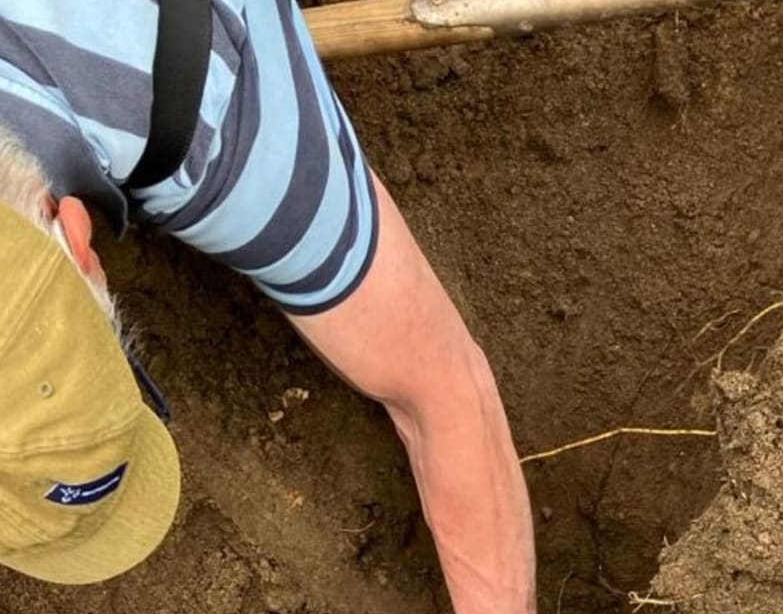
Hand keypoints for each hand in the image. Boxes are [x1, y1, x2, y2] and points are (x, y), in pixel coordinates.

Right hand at [288, 174, 537, 612]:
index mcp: (434, 372)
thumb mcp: (314, 314)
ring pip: (492, 512)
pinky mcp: (447, 395)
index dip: (480, 528)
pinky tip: (494, 610)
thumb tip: (272, 333)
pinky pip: (468, 503)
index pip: (465, 471)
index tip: (486, 573)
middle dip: (506, 560)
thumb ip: (320, 336)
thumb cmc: (299, 247)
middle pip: (495, 497)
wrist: (312, 210)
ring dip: (501, 577)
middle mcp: (462, 383)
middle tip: (510, 611)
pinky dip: (480, 566)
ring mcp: (462, 389)